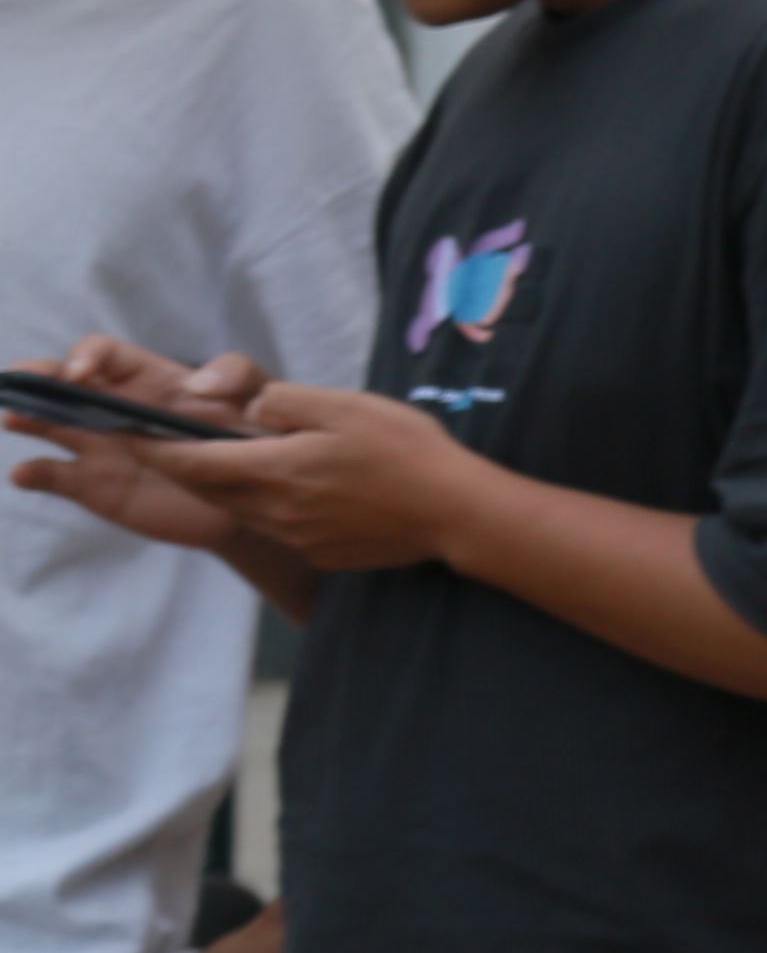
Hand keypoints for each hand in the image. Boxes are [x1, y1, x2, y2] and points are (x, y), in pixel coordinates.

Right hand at [3, 338, 270, 555]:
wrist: (256, 502)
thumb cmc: (257, 440)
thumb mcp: (261, 400)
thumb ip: (240, 377)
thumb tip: (199, 382)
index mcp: (149, 380)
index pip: (104, 354)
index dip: (86, 355)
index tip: (82, 373)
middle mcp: (114, 407)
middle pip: (61, 381)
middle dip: (38, 376)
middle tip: (21, 383)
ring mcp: (99, 446)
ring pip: (47, 423)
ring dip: (25, 416)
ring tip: (14, 418)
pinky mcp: (94, 486)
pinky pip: (54, 476)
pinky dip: (34, 474)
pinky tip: (26, 474)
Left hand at [133, 381, 491, 575]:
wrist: (456, 513)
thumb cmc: (406, 452)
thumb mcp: (345, 406)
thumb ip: (284, 401)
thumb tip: (246, 403)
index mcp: (272, 470)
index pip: (188, 461)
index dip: (150, 446)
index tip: (124, 432)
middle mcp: (273, 510)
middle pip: (205, 488)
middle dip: (179, 466)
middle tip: (162, 442)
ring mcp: (296, 536)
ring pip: (238, 508)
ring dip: (220, 485)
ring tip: (224, 461)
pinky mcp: (320, 551)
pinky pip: (275, 526)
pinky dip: (265, 505)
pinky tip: (292, 489)